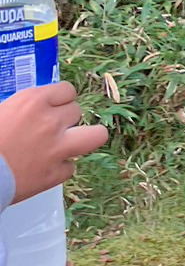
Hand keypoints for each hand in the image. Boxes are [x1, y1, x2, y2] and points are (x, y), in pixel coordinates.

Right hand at [0, 82, 107, 202]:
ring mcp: (57, 148)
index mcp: (33, 101)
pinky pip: (71, 167)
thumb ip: (21, 106)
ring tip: (71, 142)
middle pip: (77, 111)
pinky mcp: (55, 175)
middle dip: (66, 119)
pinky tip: (45, 169)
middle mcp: (51, 121)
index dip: (59, 99)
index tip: (53, 107)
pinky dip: (60, 168)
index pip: (67, 90)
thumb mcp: (1, 110)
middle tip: (51, 128)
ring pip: (95, 135)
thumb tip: (31, 109)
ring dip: (84, 138)